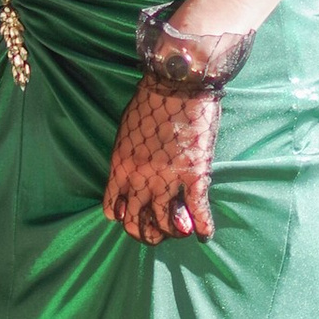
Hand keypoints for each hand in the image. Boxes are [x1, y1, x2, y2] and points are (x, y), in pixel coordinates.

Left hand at [103, 80, 224, 244]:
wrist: (177, 83)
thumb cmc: (150, 100)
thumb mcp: (125, 132)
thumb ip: (126, 158)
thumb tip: (130, 176)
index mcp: (120, 167)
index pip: (113, 210)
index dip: (124, 219)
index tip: (136, 218)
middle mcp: (140, 179)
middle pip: (137, 224)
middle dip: (147, 235)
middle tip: (158, 234)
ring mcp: (168, 179)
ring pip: (166, 225)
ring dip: (174, 234)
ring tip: (182, 232)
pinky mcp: (195, 175)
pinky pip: (198, 212)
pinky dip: (202, 227)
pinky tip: (205, 234)